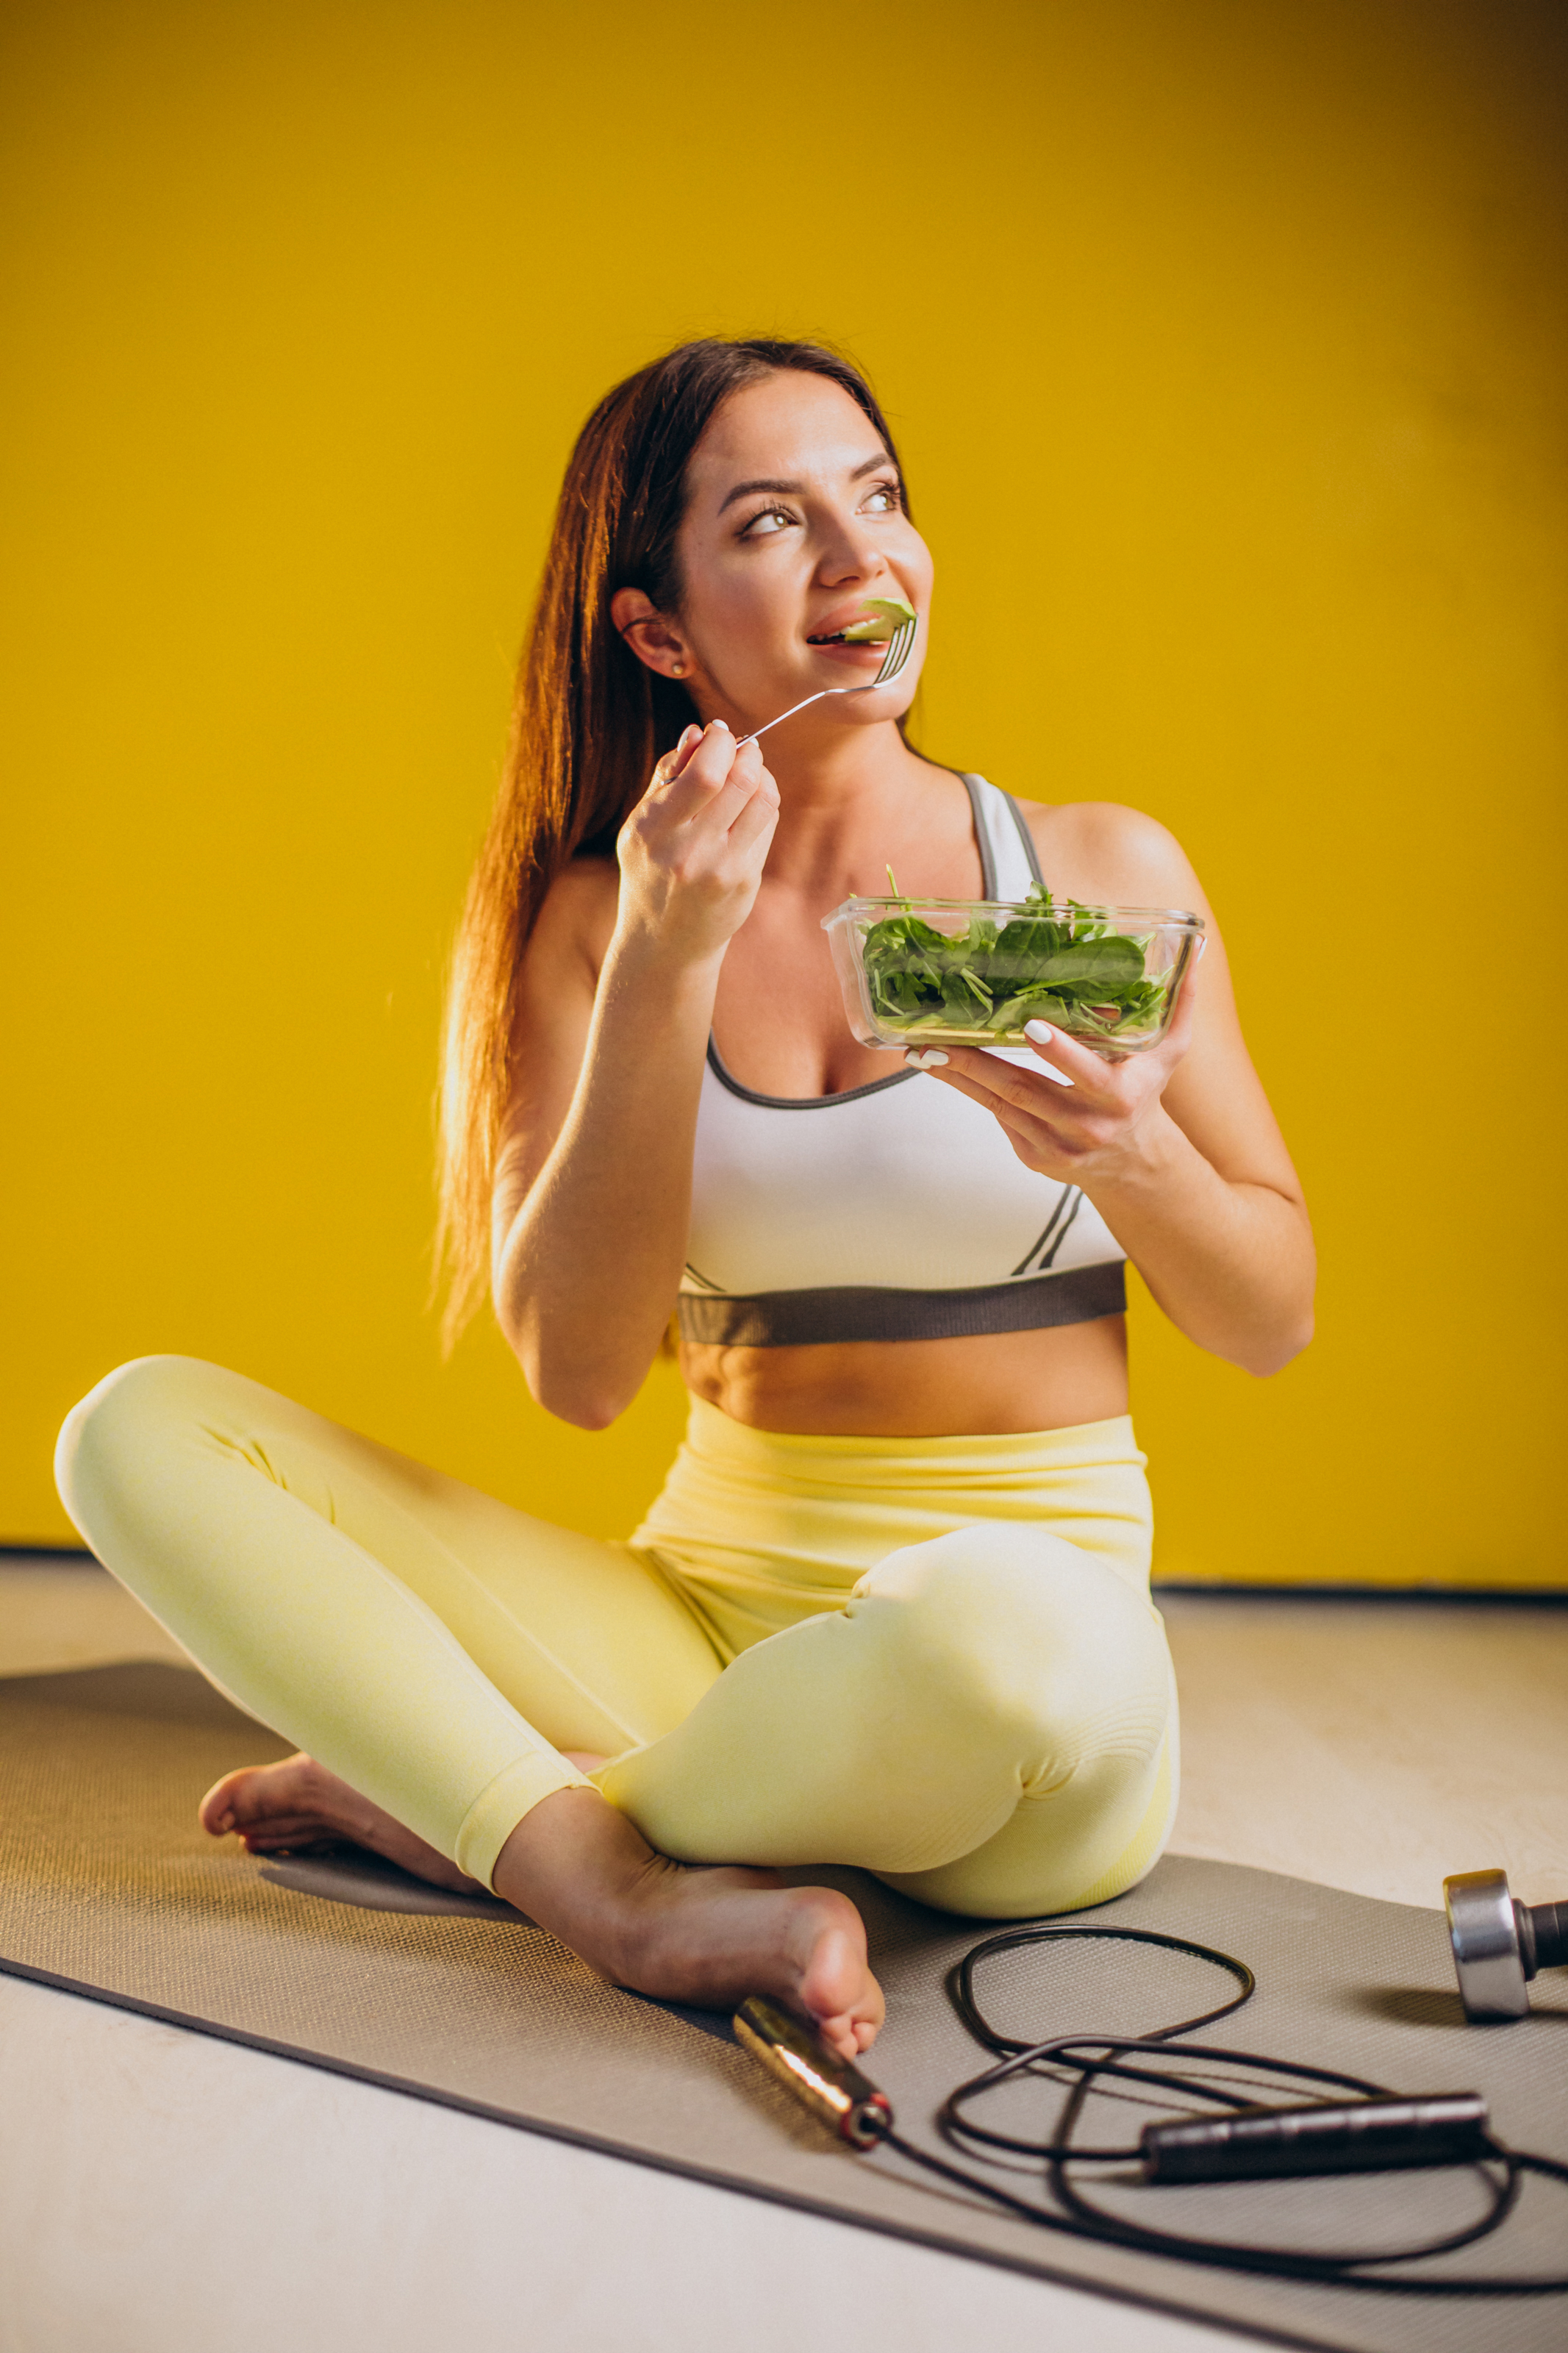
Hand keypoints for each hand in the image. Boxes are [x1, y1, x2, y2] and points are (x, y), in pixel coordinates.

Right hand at [614, 720, 779, 966]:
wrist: (664, 940)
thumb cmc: (651, 870)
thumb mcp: (641, 824)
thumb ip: (666, 776)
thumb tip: (697, 733)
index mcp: (653, 829)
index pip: (704, 773)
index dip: (719, 742)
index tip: (717, 733)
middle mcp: (688, 850)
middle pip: (738, 781)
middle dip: (746, 752)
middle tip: (742, 747)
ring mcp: (720, 869)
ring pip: (761, 799)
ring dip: (761, 773)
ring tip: (749, 769)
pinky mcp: (744, 880)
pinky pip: (766, 823)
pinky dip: (764, 800)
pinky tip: (751, 800)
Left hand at [909, 960, 1200, 1186]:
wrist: (1134, 1164)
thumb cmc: (1145, 1094)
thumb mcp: (1168, 1054)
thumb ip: (1179, 1005)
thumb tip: (1194, 951)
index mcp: (1118, 1097)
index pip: (1085, 1074)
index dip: (1059, 1052)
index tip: (1031, 1027)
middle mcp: (1086, 1127)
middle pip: (1023, 1091)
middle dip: (978, 1063)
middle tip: (941, 1039)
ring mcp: (1056, 1147)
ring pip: (1000, 1106)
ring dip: (960, 1077)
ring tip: (925, 1051)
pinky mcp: (1034, 1157)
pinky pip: (999, 1118)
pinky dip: (973, 1091)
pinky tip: (945, 1067)